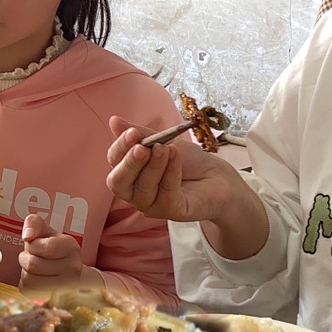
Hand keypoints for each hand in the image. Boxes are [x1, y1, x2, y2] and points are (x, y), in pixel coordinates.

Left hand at [18, 214, 83, 295]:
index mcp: (71, 247)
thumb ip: (33, 223)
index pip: (43, 247)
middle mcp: (73, 268)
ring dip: (25, 272)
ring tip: (33, 268)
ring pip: (29, 280)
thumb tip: (27, 236)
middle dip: (25, 258)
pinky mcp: (54, 298)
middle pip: (32, 265)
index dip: (33, 245)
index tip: (37, 245)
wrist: (69, 270)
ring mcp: (66, 287)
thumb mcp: (46, 231)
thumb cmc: (53, 249)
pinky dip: (25, 284)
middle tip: (32, 257)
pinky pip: (28, 291)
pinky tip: (35, 278)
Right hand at [105, 116, 241, 223]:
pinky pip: (166, 193)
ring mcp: (152, 204)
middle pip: (119, 182)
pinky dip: (170, 172)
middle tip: (143, 147)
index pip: (114, 161)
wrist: (218, 177)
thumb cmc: (188, 161)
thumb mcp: (163, 141)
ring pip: (142, 189)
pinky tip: (176, 157)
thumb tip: (114, 121)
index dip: (120, 147)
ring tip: (167, 148)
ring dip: (154, 165)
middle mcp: (135, 191)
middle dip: (130, 163)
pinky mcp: (172, 211)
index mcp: (129, 172)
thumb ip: (140, 134)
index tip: (132, 133)